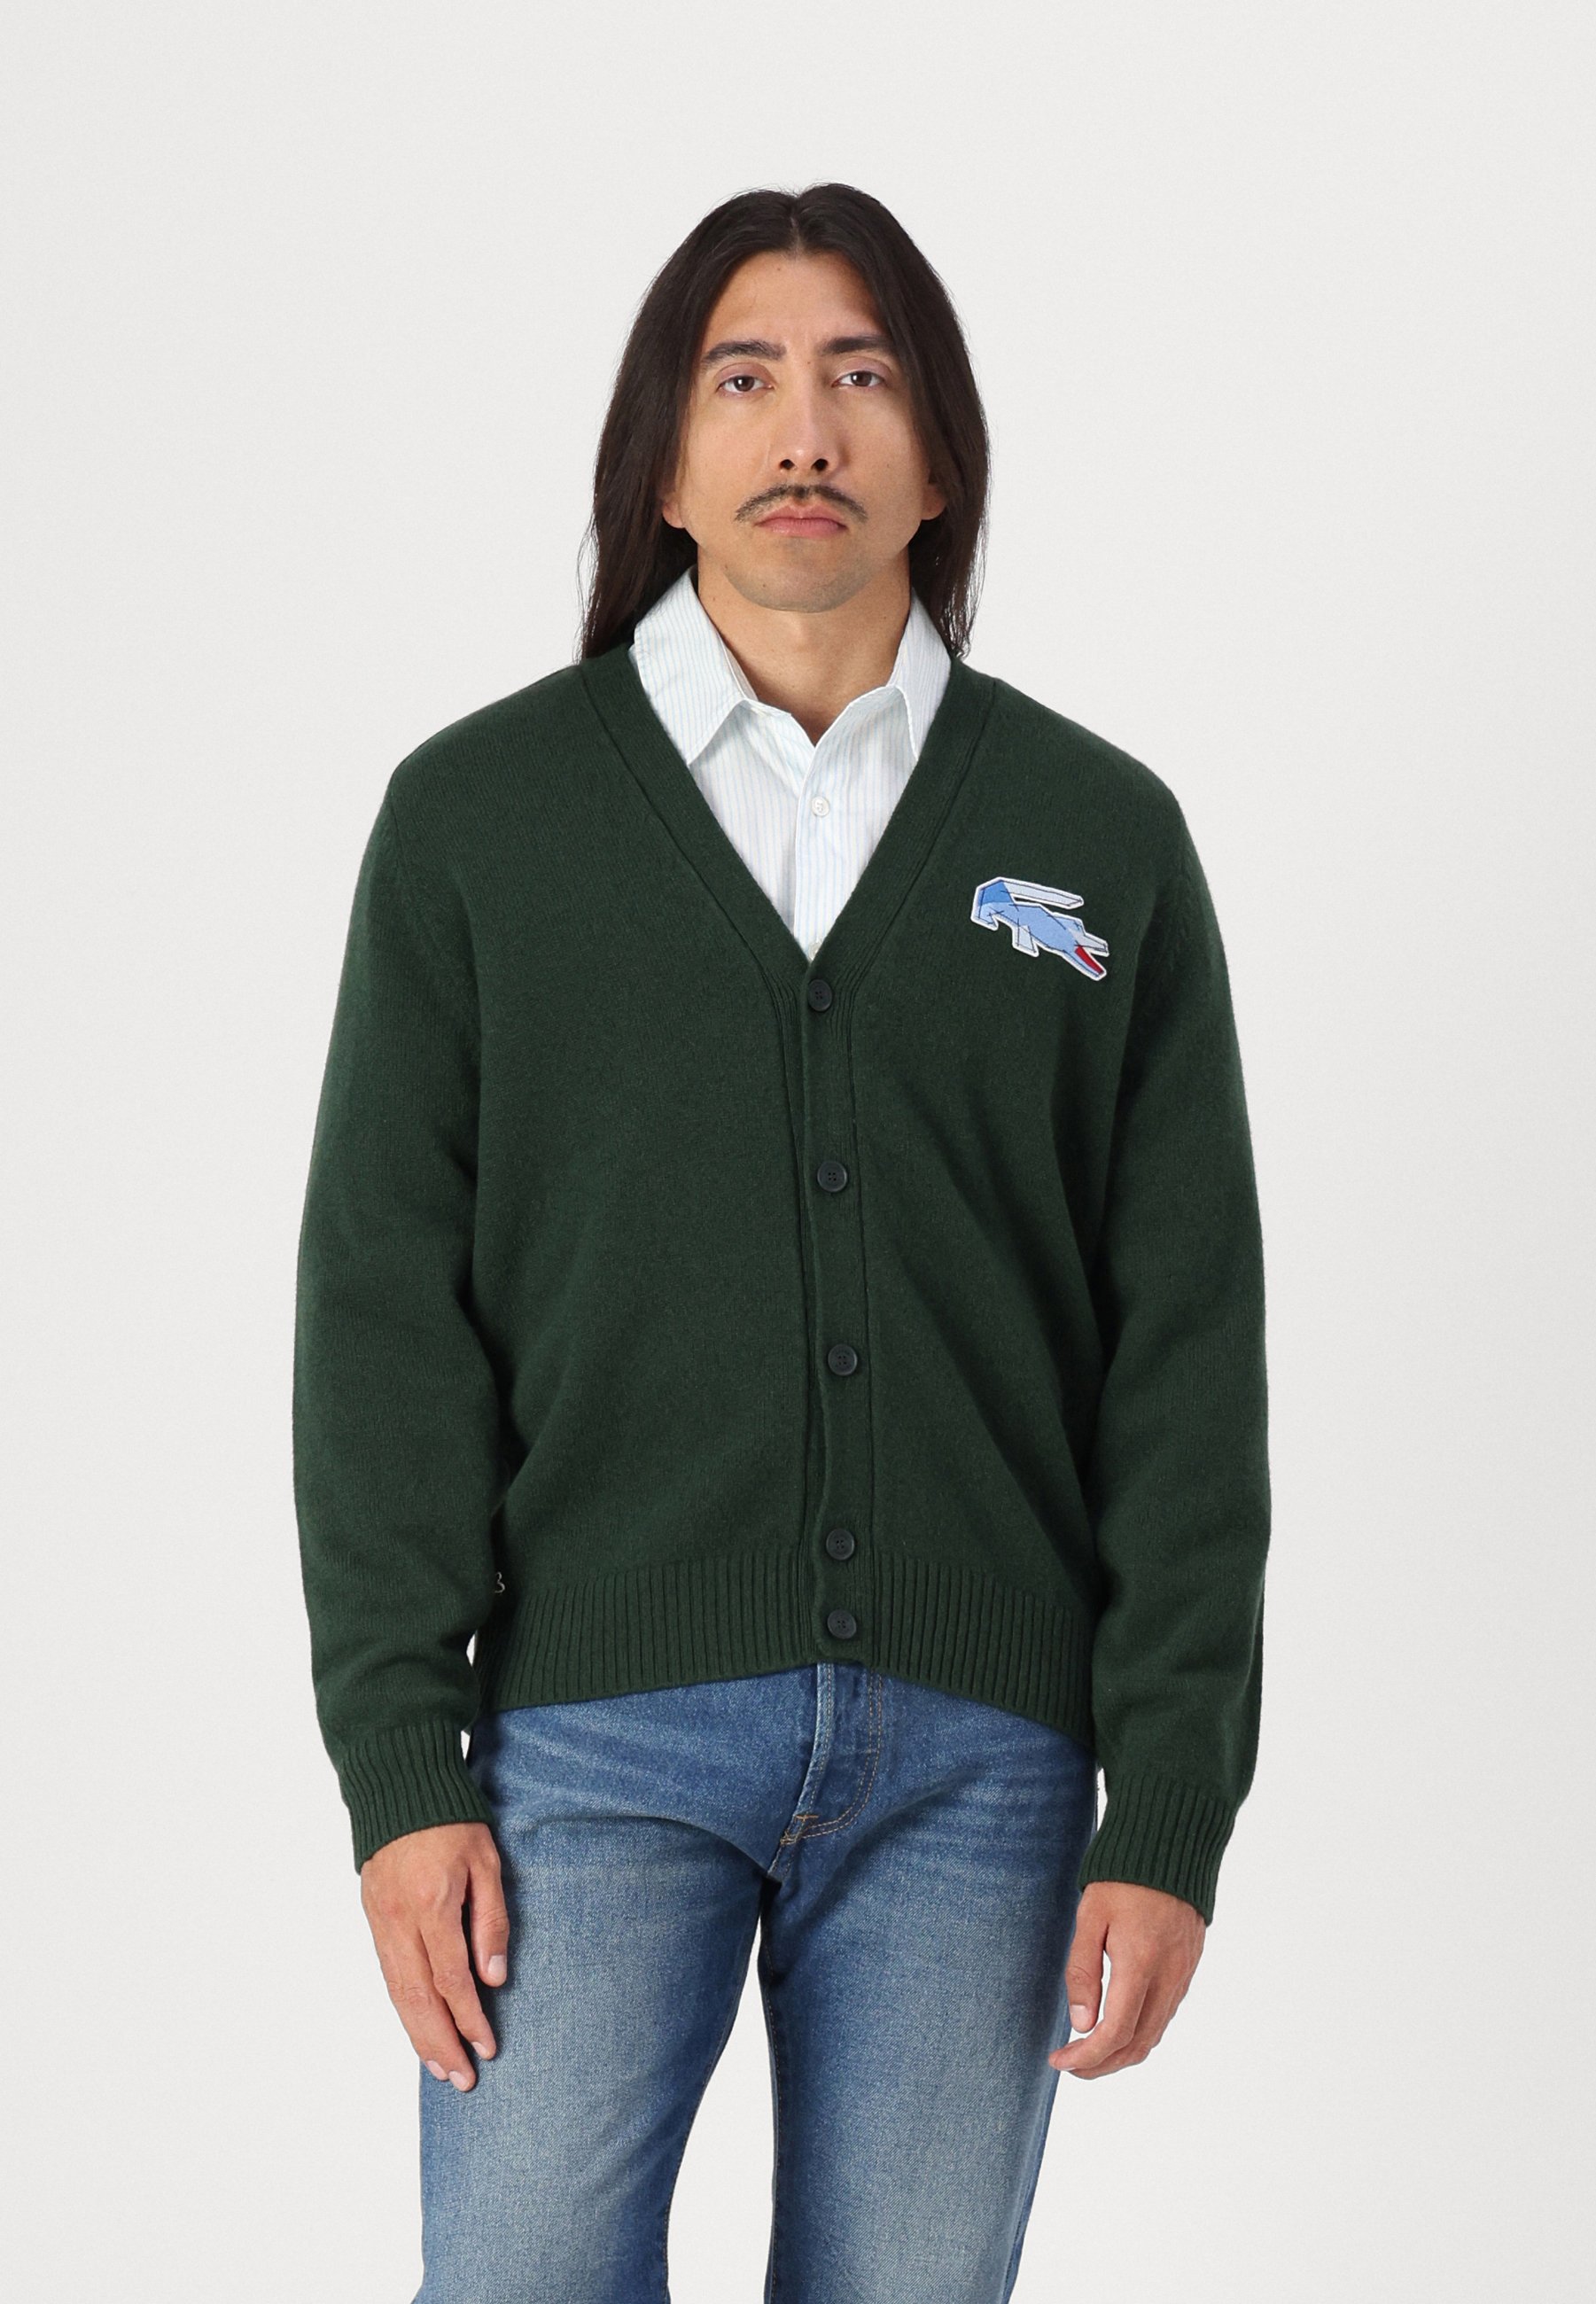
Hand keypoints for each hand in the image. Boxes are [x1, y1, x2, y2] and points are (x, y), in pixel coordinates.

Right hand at [360, 1821, 508, 2091]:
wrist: (398, 1785)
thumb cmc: (452, 1819)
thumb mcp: (487, 1861)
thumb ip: (491, 1921)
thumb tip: (493, 1979)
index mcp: (433, 1904)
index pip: (452, 1979)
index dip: (470, 2019)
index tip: (488, 2047)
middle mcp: (400, 1920)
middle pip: (418, 1998)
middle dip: (440, 2043)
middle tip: (461, 2079)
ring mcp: (380, 1921)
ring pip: (397, 1993)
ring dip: (418, 2035)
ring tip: (440, 2068)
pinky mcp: (371, 1918)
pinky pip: (387, 1975)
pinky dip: (402, 2008)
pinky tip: (417, 2028)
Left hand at [1049, 1880, 1203, 2078]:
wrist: (1171, 1847)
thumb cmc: (1122, 1878)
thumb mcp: (1091, 1916)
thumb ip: (1083, 1970)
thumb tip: (1081, 2023)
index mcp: (1141, 1963)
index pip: (1116, 2032)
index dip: (1087, 2056)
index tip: (1060, 2060)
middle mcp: (1168, 1977)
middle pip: (1138, 2045)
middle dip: (1102, 2065)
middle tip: (1070, 2065)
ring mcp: (1183, 1975)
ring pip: (1155, 2035)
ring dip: (1122, 2053)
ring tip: (1088, 2052)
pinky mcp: (1188, 1968)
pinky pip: (1165, 2015)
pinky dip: (1140, 2033)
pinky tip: (1117, 2025)